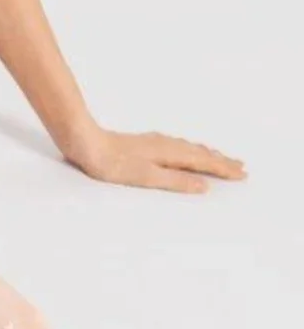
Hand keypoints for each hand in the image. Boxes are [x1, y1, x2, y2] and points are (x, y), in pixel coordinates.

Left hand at [61, 124, 246, 192]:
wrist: (86, 142)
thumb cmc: (112, 162)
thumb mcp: (146, 177)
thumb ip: (176, 181)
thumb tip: (204, 186)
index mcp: (169, 153)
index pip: (204, 162)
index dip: (223, 169)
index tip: (242, 174)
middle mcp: (165, 144)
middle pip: (200, 153)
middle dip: (221, 161)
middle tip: (241, 166)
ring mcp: (155, 142)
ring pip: (189, 148)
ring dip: (208, 154)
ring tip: (220, 158)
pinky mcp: (144, 144)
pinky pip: (177, 146)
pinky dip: (191, 150)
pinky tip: (185, 151)